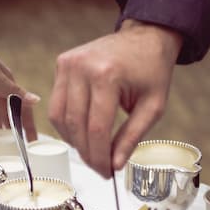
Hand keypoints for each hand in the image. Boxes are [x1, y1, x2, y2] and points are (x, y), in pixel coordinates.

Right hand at [48, 20, 181, 177]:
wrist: (144, 36)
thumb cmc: (151, 70)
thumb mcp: (153, 106)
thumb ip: (132, 137)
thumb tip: (115, 165)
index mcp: (107, 75)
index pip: (97, 128)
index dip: (100, 156)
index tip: (107, 173)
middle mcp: (82, 67)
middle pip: (76, 125)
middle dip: (87, 153)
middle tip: (99, 168)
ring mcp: (68, 64)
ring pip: (60, 117)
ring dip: (73, 140)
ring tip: (90, 151)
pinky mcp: (62, 64)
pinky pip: (56, 104)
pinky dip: (66, 124)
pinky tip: (82, 132)